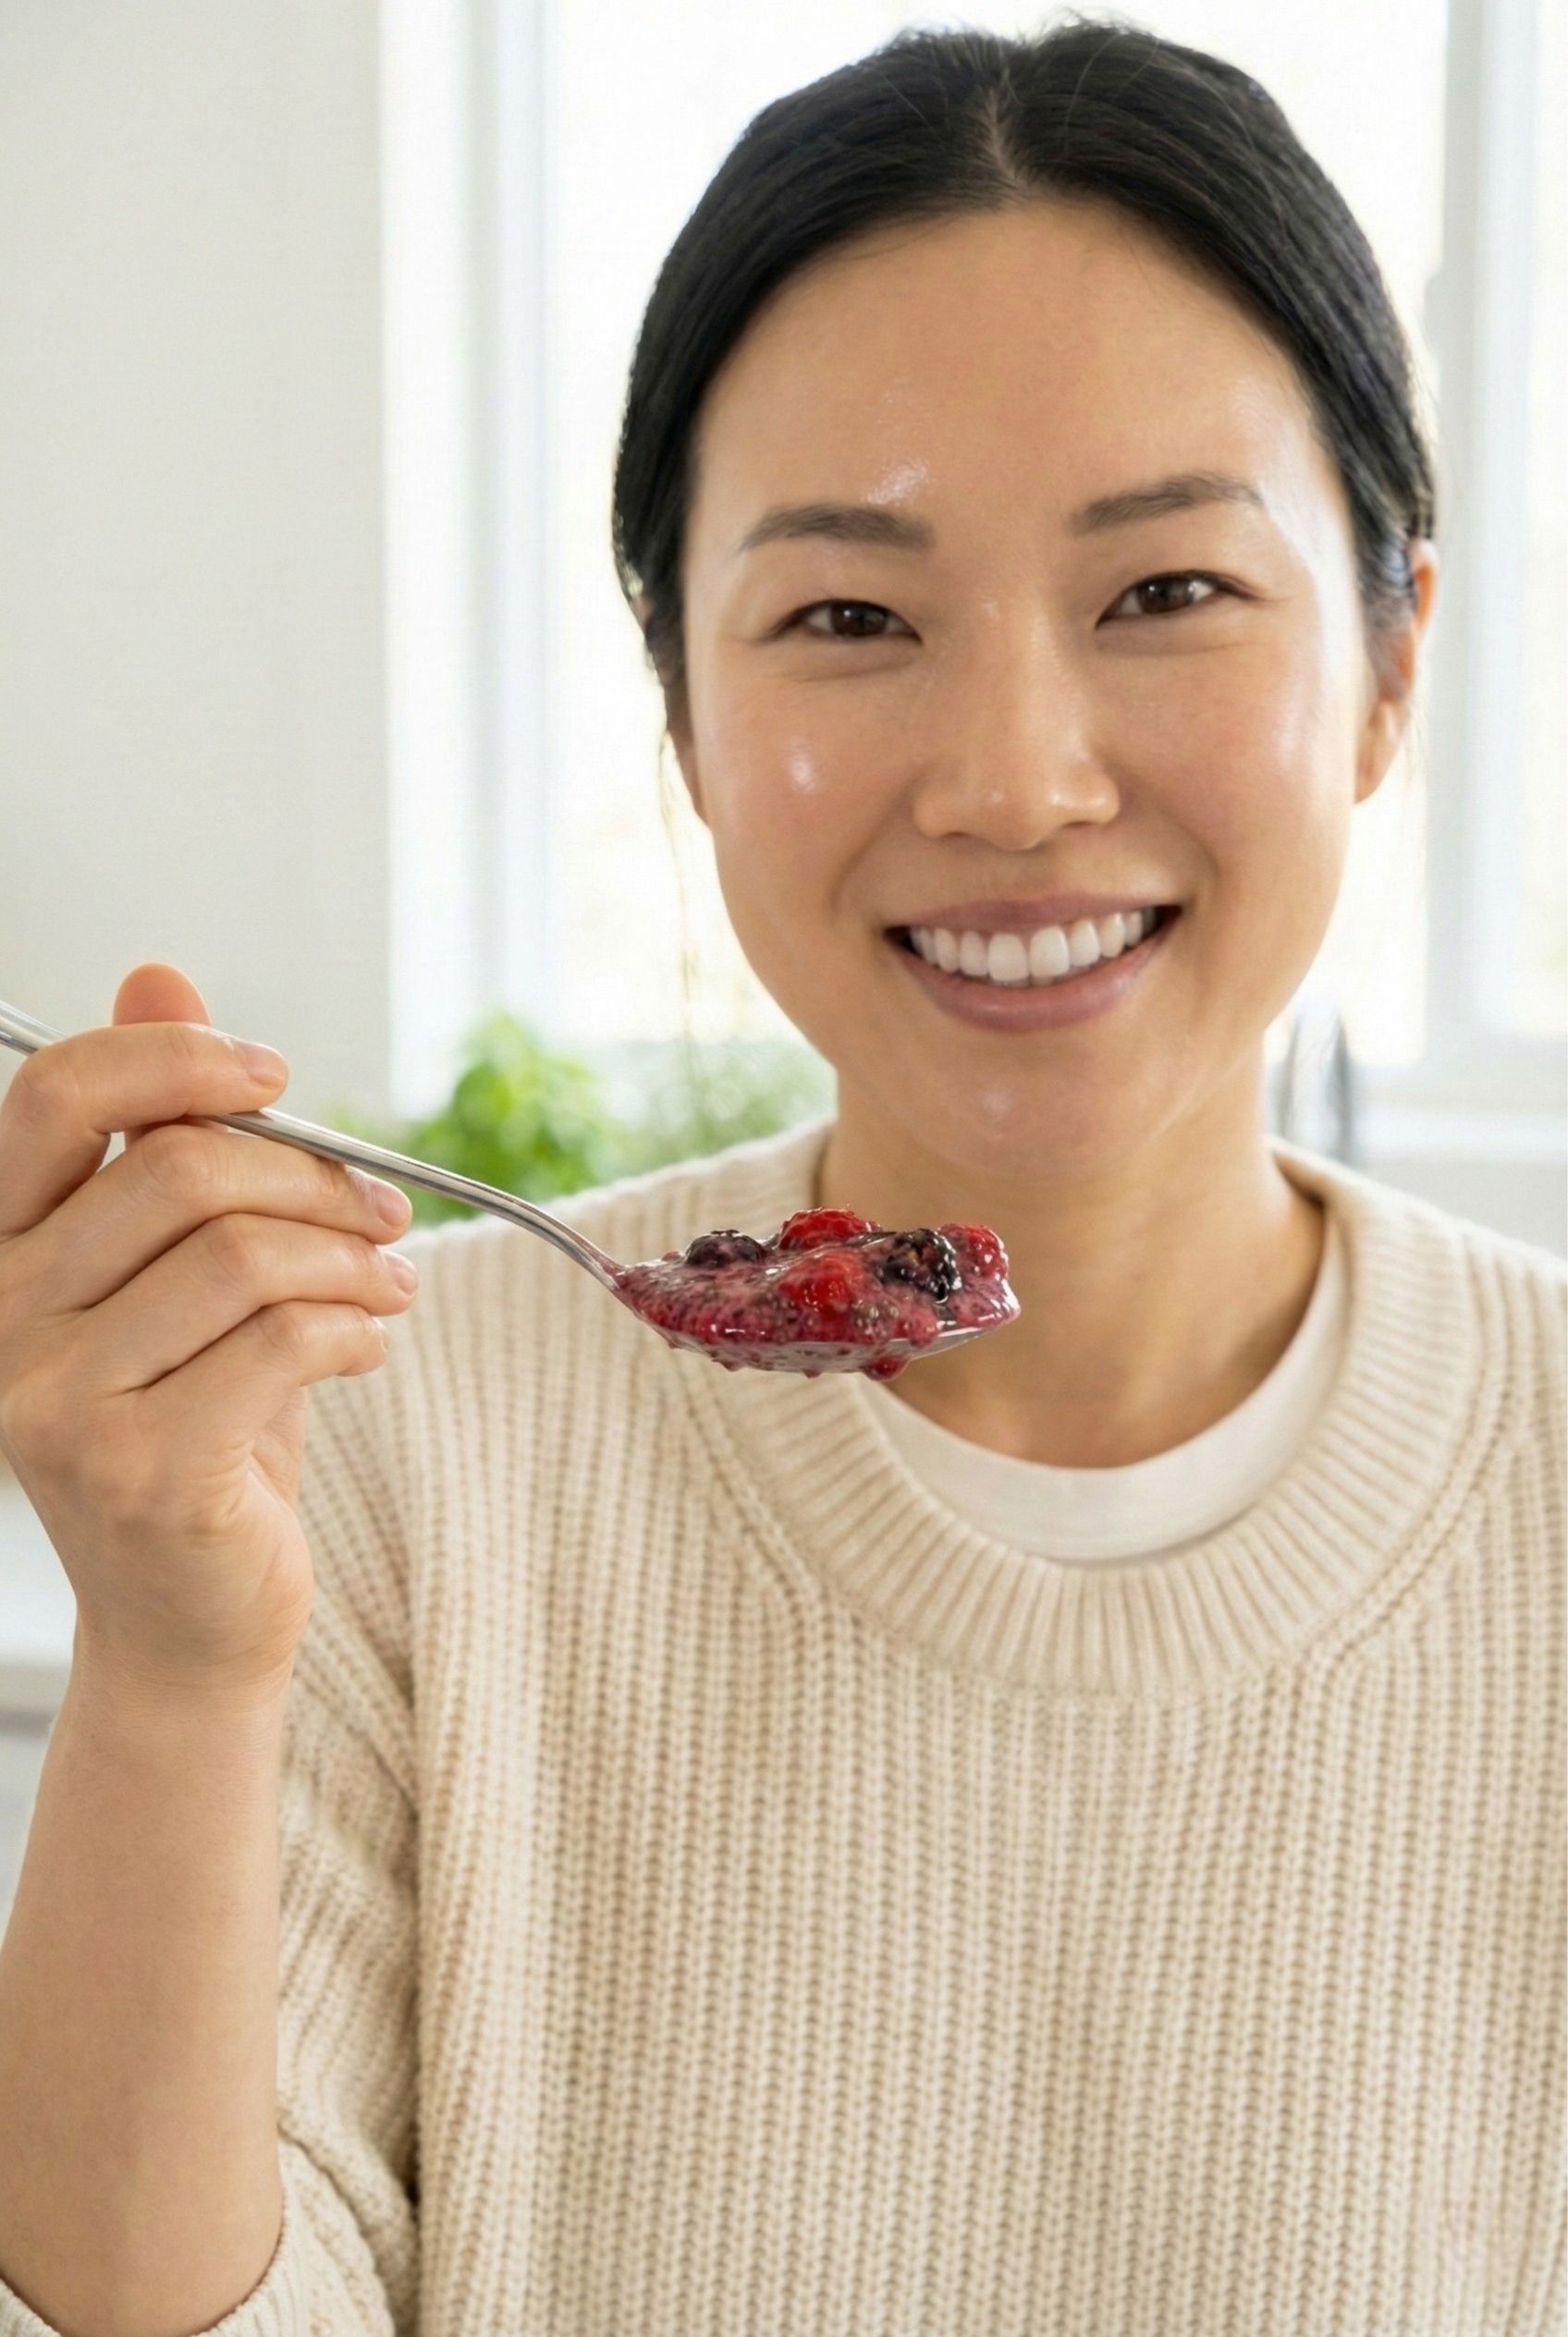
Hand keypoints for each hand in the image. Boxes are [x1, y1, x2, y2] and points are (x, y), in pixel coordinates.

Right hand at [0, 963, 417, 1699]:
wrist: (194, 1619)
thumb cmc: (199, 1429)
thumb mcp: (180, 1274)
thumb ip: (161, 1134)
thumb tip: (157, 973)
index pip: (50, 1097)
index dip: (172, 1058)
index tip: (274, 1075)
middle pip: (178, 1172)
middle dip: (314, 1177)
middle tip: (385, 1211)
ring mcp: (55, 1403)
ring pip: (240, 1255)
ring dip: (350, 1256)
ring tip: (391, 1284)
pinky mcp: (139, 1469)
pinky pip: (279, 1341)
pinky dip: (355, 1327)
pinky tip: (371, 1344)